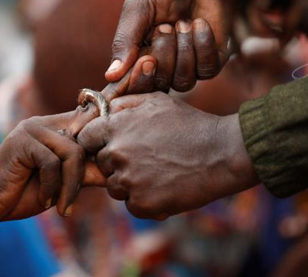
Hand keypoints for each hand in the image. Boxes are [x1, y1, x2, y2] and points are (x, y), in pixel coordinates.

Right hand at [0, 112, 105, 231]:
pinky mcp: (21, 141)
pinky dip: (52, 187)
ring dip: (69, 185)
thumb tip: (115, 171)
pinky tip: (43, 200)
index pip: (89, 119)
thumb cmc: (21, 194)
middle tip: (70, 202)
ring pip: (72, 152)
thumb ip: (84, 173)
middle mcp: (44, 123)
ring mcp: (31, 129)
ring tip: (60, 204)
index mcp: (54, 128)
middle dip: (84, 174)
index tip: (113, 156)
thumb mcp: (61, 184)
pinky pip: (52, 163)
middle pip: (86, 139)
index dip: (105, 129)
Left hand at [77, 92, 258, 219]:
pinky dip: (146, 201)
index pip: (85, 138)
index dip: (96, 142)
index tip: (111, 145)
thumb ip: (125, 103)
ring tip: (159, 172)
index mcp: (116, 127)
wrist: (222, 153)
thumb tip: (104, 108)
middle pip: (101, 164)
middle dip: (117, 162)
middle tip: (146, 159)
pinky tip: (166, 187)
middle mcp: (117, 153)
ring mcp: (128, 180)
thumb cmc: (191, 124)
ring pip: (115, 187)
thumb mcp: (157, 101)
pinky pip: (132, 205)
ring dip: (131, 183)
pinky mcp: (141, 203)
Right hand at [105, 0, 228, 92]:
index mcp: (141, 57)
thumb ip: (124, 42)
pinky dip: (203, 46)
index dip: (138, 80)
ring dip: (183, 50)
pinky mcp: (215, 58)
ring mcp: (191, 65)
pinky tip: (199, 24)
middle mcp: (165, 66)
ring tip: (182, 23)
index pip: (135, 86)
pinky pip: (208, 69)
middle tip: (163, 28)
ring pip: (184, 82)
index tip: (144, 60)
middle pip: (160, 85)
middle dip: (162, 57)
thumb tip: (110, 76)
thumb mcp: (136, 9)